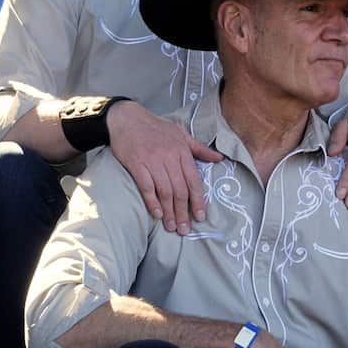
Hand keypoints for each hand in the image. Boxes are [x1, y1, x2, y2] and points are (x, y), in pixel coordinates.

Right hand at [105, 100, 223, 234]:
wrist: (127, 118)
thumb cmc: (155, 128)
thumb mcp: (181, 134)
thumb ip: (199, 149)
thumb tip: (219, 158)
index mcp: (182, 151)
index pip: (194, 180)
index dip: (198, 200)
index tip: (200, 217)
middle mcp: (169, 157)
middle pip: (180, 189)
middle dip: (184, 212)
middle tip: (185, 229)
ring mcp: (153, 161)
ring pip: (165, 190)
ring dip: (169, 211)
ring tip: (171, 226)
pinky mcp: (137, 164)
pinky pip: (146, 185)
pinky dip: (152, 201)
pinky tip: (156, 213)